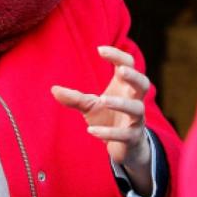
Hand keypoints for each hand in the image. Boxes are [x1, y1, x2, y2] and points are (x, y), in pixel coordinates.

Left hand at [51, 46, 152, 196]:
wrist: (124, 146)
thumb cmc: (108, 118)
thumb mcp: (90, 106)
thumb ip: (75, 98)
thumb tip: (54, 89)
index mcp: (125, 87)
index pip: (128, 65)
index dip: (117, 56)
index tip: (99, 49)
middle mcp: (135, 100)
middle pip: (143, 83)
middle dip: (134, 76)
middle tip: (121, 71)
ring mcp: (136, 120)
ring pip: (136, 108)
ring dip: (121, 103)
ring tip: (103, 100)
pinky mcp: (132, 138)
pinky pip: (124, 134)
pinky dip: (109, 132)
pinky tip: (91, 130)